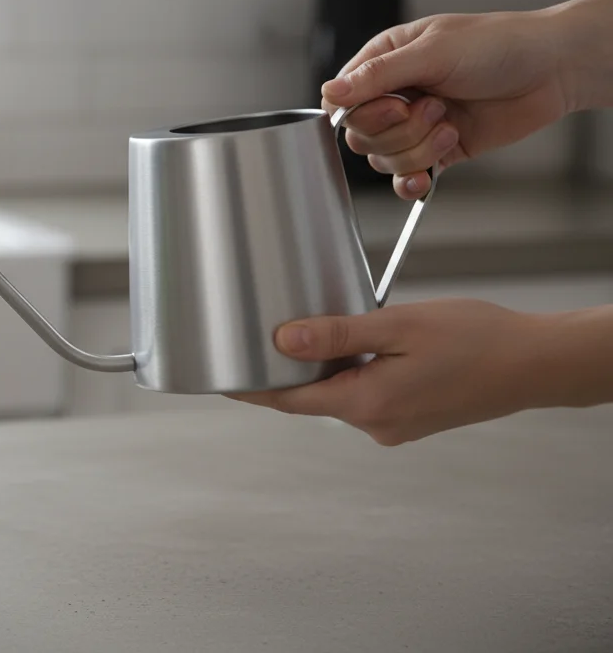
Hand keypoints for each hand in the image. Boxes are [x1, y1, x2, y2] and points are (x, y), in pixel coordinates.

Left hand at [226, 299, 557, 445]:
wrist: (535, 363)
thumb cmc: (477, 337)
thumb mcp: (399, 325)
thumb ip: (338, 333)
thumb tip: (283, 339)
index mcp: (365, 404)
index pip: (287, 399)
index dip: (249, 387)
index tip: (217, 376)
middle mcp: (375, 425)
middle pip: (310, 396)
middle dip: (291, 366)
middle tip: (271, 329)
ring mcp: (393, 428)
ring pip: (340, 393)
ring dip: (330, 365)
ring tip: (337, 328)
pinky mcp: (408, 421)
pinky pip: (365, 395)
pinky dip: (357, 372)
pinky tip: (372, 345)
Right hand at [322, 9, 574, 199]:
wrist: (551, 69)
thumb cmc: (497, 44)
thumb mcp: (432, 52)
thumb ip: (377, 76)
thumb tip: (328, 94)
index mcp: (385, 62)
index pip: (342, 102)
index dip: (361, 114)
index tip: (395, 105)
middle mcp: (395, 95)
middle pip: (361, 136)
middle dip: (399, 130)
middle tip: (435, 107)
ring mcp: (415, 125)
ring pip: (384, 159)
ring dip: (419, 148)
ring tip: (451, 123)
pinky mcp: (438, 150)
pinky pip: (407, 177)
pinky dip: (413, 180)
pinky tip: (426, 176)